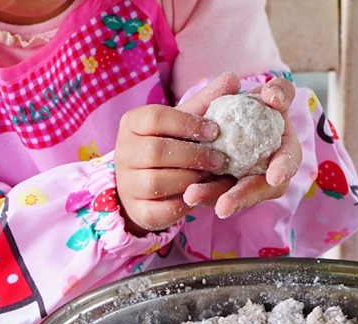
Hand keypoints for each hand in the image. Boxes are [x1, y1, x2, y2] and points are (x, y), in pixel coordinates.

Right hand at [115, 73, 241, 235]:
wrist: (146, 186)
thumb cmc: (169, 146)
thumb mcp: (185, 123)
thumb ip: (206, 103)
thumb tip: (233, 78)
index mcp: (133, 124)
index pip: (155, 117)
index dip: (187, 124)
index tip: (215, 131)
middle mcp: (124, 152)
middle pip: (157, 152)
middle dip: (194, 156)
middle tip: (220, 159)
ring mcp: (127, 183)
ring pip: (158, 182)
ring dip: (190, 179)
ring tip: (211, 176)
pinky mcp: (138, 210)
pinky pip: (161, 209)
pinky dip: (184, 204)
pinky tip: (198, 195)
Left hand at [183, 75, 301, 218]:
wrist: (229, 116)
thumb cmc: (258, 105)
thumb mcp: (271, 95)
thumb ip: (279, 92)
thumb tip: (274, 97)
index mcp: (285, 152)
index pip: (289, 161)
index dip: (284, 168)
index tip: (274, 176)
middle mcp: (269, 174)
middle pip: (259, 190)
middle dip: (243, 197)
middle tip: (224, 206)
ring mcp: (246, 184)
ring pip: (233, 196)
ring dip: (214, 197)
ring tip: (193, 196)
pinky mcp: (226, 189)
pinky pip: (215, 194)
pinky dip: (202, 193)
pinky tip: (186, 193)